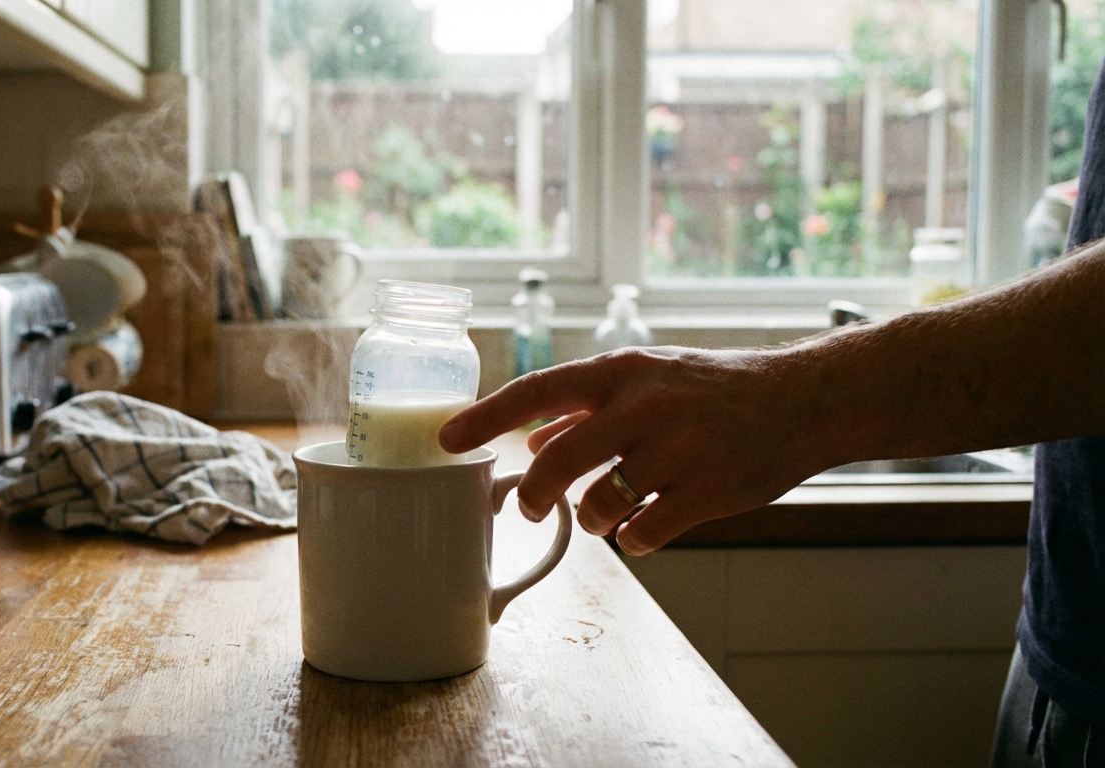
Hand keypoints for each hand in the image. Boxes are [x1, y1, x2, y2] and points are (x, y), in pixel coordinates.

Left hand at [439, 346, 837, 554]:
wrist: (802, 399)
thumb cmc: (712, 389)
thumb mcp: (646, 379)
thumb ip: (586, 410)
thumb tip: (531, 440)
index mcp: (623, 371)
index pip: (538, 390)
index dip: (487, 417)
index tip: (447, 439)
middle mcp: (646, 406)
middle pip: (561, 461)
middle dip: (536, 492)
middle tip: (532, 506)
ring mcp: (679, 450)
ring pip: (602, 505)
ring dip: (594, 520)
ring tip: (607, 513)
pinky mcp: (708, 491)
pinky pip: (645, 534)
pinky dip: (634, 538)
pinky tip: (647, 525)